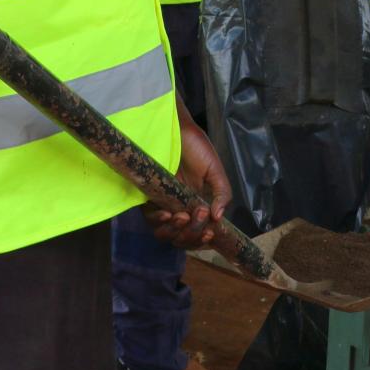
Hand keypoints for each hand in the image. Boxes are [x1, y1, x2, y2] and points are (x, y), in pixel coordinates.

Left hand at [144, 115, 231, 248]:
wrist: (177, 128)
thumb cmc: (197, 148)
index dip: (202, 240)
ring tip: (185, 216)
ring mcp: (162, 204)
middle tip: (199, 215)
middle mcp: (178, 209)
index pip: (196, 234)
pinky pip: (149, 218)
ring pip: (165, 233)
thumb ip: (222, 193)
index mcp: (195, 207)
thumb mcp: (215, 172)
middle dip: (192, 234)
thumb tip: (219, 218)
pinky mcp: (146, 196)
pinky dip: (160, 221)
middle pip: (181, 238)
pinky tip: (169, 214)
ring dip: (177, 231)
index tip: (211, 234)